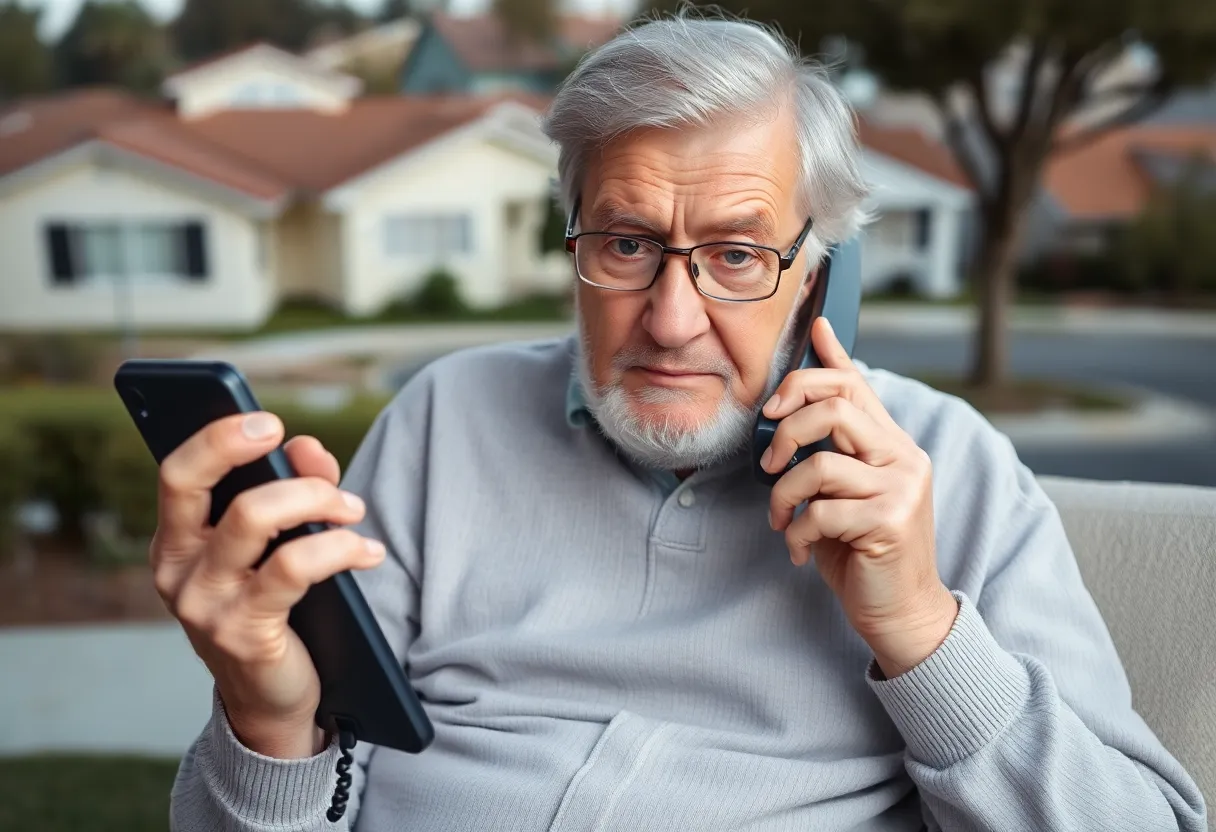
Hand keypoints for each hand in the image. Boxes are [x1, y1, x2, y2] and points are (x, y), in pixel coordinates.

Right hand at [150, 412, 385, 757]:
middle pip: (195, 484)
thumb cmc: (274, 608)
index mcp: (176, 540)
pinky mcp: (241, 631)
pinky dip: (340, 548)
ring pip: (254, 517)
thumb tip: (308, 447)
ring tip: (354, 509)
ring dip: (317, 501)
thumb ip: (290, 489)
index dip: (218, 438)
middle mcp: (176, 568)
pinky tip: (368, 551)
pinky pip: (293, 568)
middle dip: (250, 452)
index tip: (269, 422)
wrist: (271, 698)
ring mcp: (203, 603)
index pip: (176, 473)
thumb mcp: (275, 546)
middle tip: (317, 461)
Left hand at [760, 317, 957, 677]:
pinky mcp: (889, 521)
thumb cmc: (862, 550)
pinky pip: (819, 511)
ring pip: (817, 463)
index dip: (825, 360)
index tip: (809, 338)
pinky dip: (796, 533)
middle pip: (835, 407)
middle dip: (784, 429)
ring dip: (782, 495)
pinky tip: (799, 550)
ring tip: (781, 519)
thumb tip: (794, 412)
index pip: (857, 384)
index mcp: (891, 444)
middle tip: (767, 463)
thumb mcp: (843, 493)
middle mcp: (903, 456)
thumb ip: (828, 450)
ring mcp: (900, 487)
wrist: (900, 612)